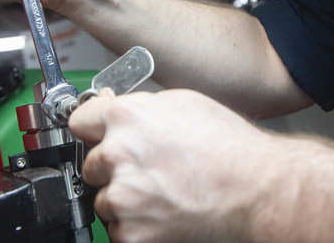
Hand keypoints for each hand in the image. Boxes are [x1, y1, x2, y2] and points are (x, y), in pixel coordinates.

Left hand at [69, 88, 275, 242]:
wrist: (254, 189)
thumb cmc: (228, 145)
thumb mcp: (183, 103)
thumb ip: (141, 106)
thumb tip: (116, 107)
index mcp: (127, 117)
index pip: (79, 121)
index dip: (94, 128)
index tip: (98, 135)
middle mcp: (117, 155)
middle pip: (91, 163)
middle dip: (114, 165)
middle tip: (148, 167)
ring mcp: (122, 197)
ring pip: (104, 198)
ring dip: (124, 197)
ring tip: (161, 190)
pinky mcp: (131, 233)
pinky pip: (117, 229)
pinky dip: (135, 225)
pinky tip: (163, 211)